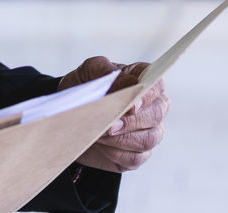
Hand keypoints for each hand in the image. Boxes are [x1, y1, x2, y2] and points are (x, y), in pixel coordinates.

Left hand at [57, 55, 169, 172]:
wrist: (72, 114)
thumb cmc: (85, 88)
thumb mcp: (88, 72)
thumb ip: (105, 70)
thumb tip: (127, 82)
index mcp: (143, 80)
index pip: (156, 85)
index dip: (146, 95)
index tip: (131, 105)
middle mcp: (152, 105)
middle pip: (156, 114)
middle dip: (131, 122)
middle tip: (109, 125)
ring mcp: (148, 130)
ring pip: (148, 139)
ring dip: (122, 139)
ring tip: (100, 134)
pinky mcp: (138, 153)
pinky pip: (135, 158)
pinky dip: (116, 153)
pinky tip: (102, 145)